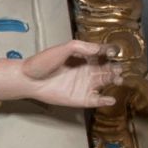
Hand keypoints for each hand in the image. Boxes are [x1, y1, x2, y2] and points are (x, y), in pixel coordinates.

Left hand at [0, 40, 118, 108]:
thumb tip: (100, 49)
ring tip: (117, 79)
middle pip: (108, 69)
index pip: (103, 54)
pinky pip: (97, 100)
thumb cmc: (43, 62)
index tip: (114, 52)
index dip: (111, 52)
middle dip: (116, 68)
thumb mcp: (63, 49)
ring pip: (106, 83)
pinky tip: (110, 98)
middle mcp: (88, 71)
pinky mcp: (81, 98)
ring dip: (114, 81)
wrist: (29, 79)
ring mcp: (86, 85)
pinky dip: (105, 101)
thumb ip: (81, 47)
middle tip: (118, 69)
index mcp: (84, 57)